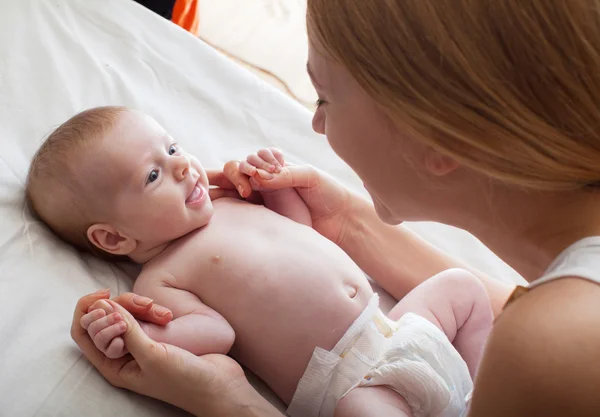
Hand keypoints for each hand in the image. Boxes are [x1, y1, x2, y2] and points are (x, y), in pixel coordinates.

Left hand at [71, 290, 263, 415]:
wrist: (219, 386)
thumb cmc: (185, 380)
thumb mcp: (152, 355)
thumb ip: (127, 330)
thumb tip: (102, 305)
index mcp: (113, 366)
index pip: (83, 333)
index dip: (87, 310)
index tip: (105, 295)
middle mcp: (123, 356)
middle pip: (104, 319)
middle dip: (121, 306)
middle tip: (145, 305)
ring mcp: (141, 346)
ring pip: (126, 316)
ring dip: (140, 307)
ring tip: (163, 313)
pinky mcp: (158, 338)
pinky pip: (144, 317)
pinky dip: (152, 311)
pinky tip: (166, 314)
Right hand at [210, 154, 359, 244]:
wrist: (341, 222)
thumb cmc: (330, 194)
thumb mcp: (310, 177)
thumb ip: (286, 174)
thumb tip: (259, 177)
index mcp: (278, 168)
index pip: (253, 158)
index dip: (255, 161)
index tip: (270, 171)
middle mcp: (267, 182)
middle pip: (238, 170)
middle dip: (238, 171)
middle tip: (251, 183)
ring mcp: (264, 200)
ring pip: (235, 189)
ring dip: (233, 185)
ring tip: (247, 193)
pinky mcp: (263, 219)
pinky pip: (242, 211)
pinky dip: (235, 206)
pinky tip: (243, 204)